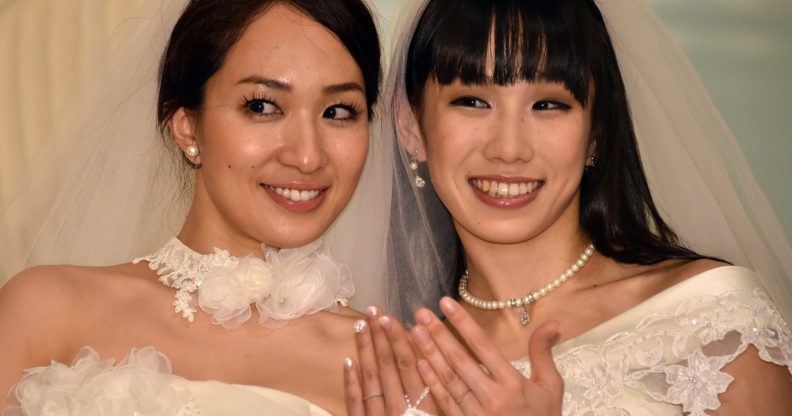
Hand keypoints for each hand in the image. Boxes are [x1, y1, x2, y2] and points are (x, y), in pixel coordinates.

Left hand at [344, 306, 436, 415]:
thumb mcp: (438, 413)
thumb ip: (435, 390)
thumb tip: (429, 358)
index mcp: (423, 404)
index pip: (408, 363)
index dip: (398, 339)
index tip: (389, 317)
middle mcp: (400, 407)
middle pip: (388, 365)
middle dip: (380, 335)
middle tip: (373, 311)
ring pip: (371, 378)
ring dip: (365, 349)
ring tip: (360, 325)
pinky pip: (355, 401)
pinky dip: (351, 381)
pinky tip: (347, 361)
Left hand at [410, 297, 562, 415]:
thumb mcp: (550, 388)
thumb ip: (543, 354)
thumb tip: (551, 322)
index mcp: (513, 384)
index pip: (482, 345)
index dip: (463, 322)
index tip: (445, 302)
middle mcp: (493, 398)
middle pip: (460, 360)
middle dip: (438, 334)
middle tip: (421, 312)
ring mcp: (476, 415)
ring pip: (448, 379)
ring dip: (430, 353)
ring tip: (415, 331)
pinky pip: (445, 402)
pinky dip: (432, 383)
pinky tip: (420, 364)